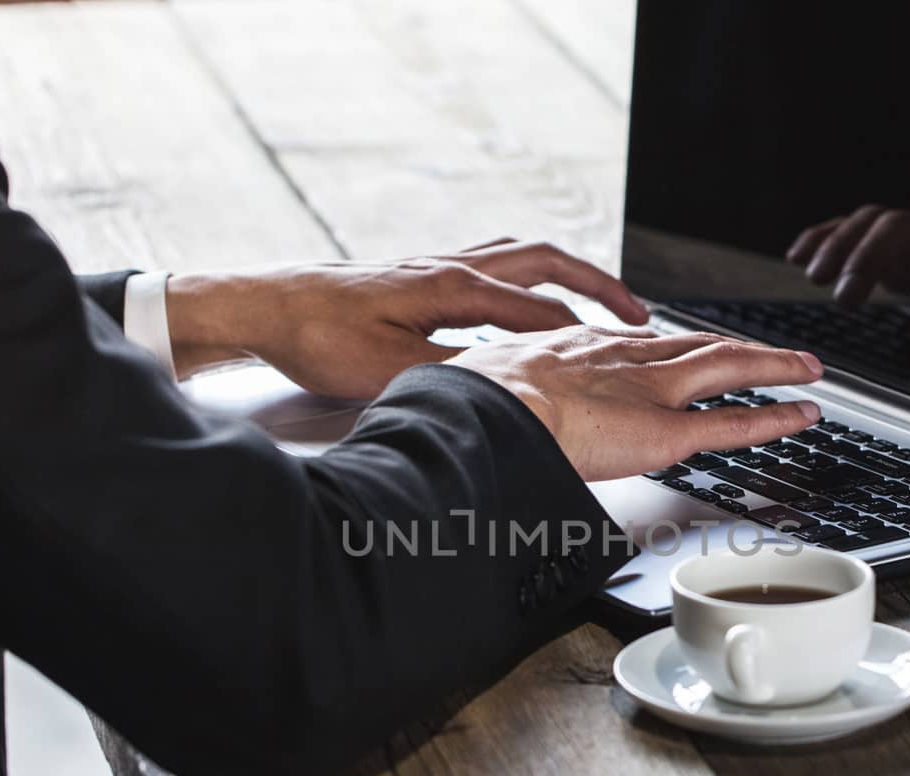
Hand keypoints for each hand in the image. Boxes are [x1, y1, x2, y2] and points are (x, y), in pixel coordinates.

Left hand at [161, 238, 649, 398]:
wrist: (271, 307)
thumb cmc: (319, 336)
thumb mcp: (389, 370)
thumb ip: (455, 375)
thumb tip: (508, 387)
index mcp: (454, 289)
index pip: (541, 311)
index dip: (586, 336)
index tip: (623, 356)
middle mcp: (453, 267)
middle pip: (549, 263)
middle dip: (599, 287)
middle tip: (638, 313)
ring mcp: (440, 265)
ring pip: (524, 255)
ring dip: (569, 275)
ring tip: (598, 300)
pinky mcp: (424, 274)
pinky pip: (497, 263)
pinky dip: (530, 276)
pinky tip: (529, 299)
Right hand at [449, 326, 823, 480]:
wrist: (483, 413)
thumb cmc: (473, 409)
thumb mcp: (488, 390)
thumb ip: (507, 402)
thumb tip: (487, 423)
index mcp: (578, 348)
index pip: (641, 344)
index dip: (674, 347)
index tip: (690, 349)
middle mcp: (622, 358)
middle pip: (696, 344)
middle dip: (739, 348)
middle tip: (774, 352)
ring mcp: (648, 390)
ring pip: (727, 368)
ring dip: (770, 366)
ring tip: (805, 369)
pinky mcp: (665, 429)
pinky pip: (732, 423)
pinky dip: (773, 417)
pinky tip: (802, 414)